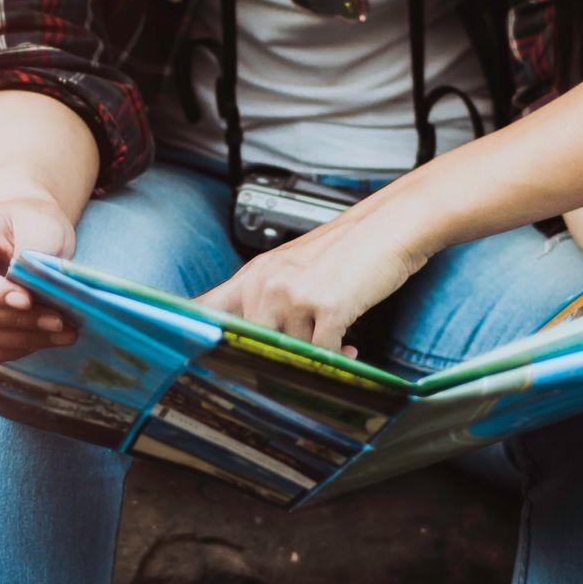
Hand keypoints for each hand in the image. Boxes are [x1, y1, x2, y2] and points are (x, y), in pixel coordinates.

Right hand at [0, 198, 76, 364]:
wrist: (22, 230)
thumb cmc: (32, 223)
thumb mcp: (42, 226)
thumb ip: (34, 257)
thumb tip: (33, 293)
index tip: (28, 300)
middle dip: (16, 321)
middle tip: (60, 322)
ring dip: (20, 341)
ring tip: (62, 333)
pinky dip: (12, 351)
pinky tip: (41, 340)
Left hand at [197, 207, 430, 349]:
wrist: (390, 227)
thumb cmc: (347, 247)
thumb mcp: (293, 266)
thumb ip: (266, 296)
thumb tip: (250, 335)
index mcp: (255, 273)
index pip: (206, 308)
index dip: (194, 334)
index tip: (192, 353)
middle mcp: (269, 283)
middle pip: (254, 343)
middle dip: (280, 353)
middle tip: (303, 353)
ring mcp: (296, 296)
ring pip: (292, 350)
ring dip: (314, 354)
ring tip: (333, 342)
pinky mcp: (328, 308)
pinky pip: (323, 353)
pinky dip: (338, 356)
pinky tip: (348, 347)